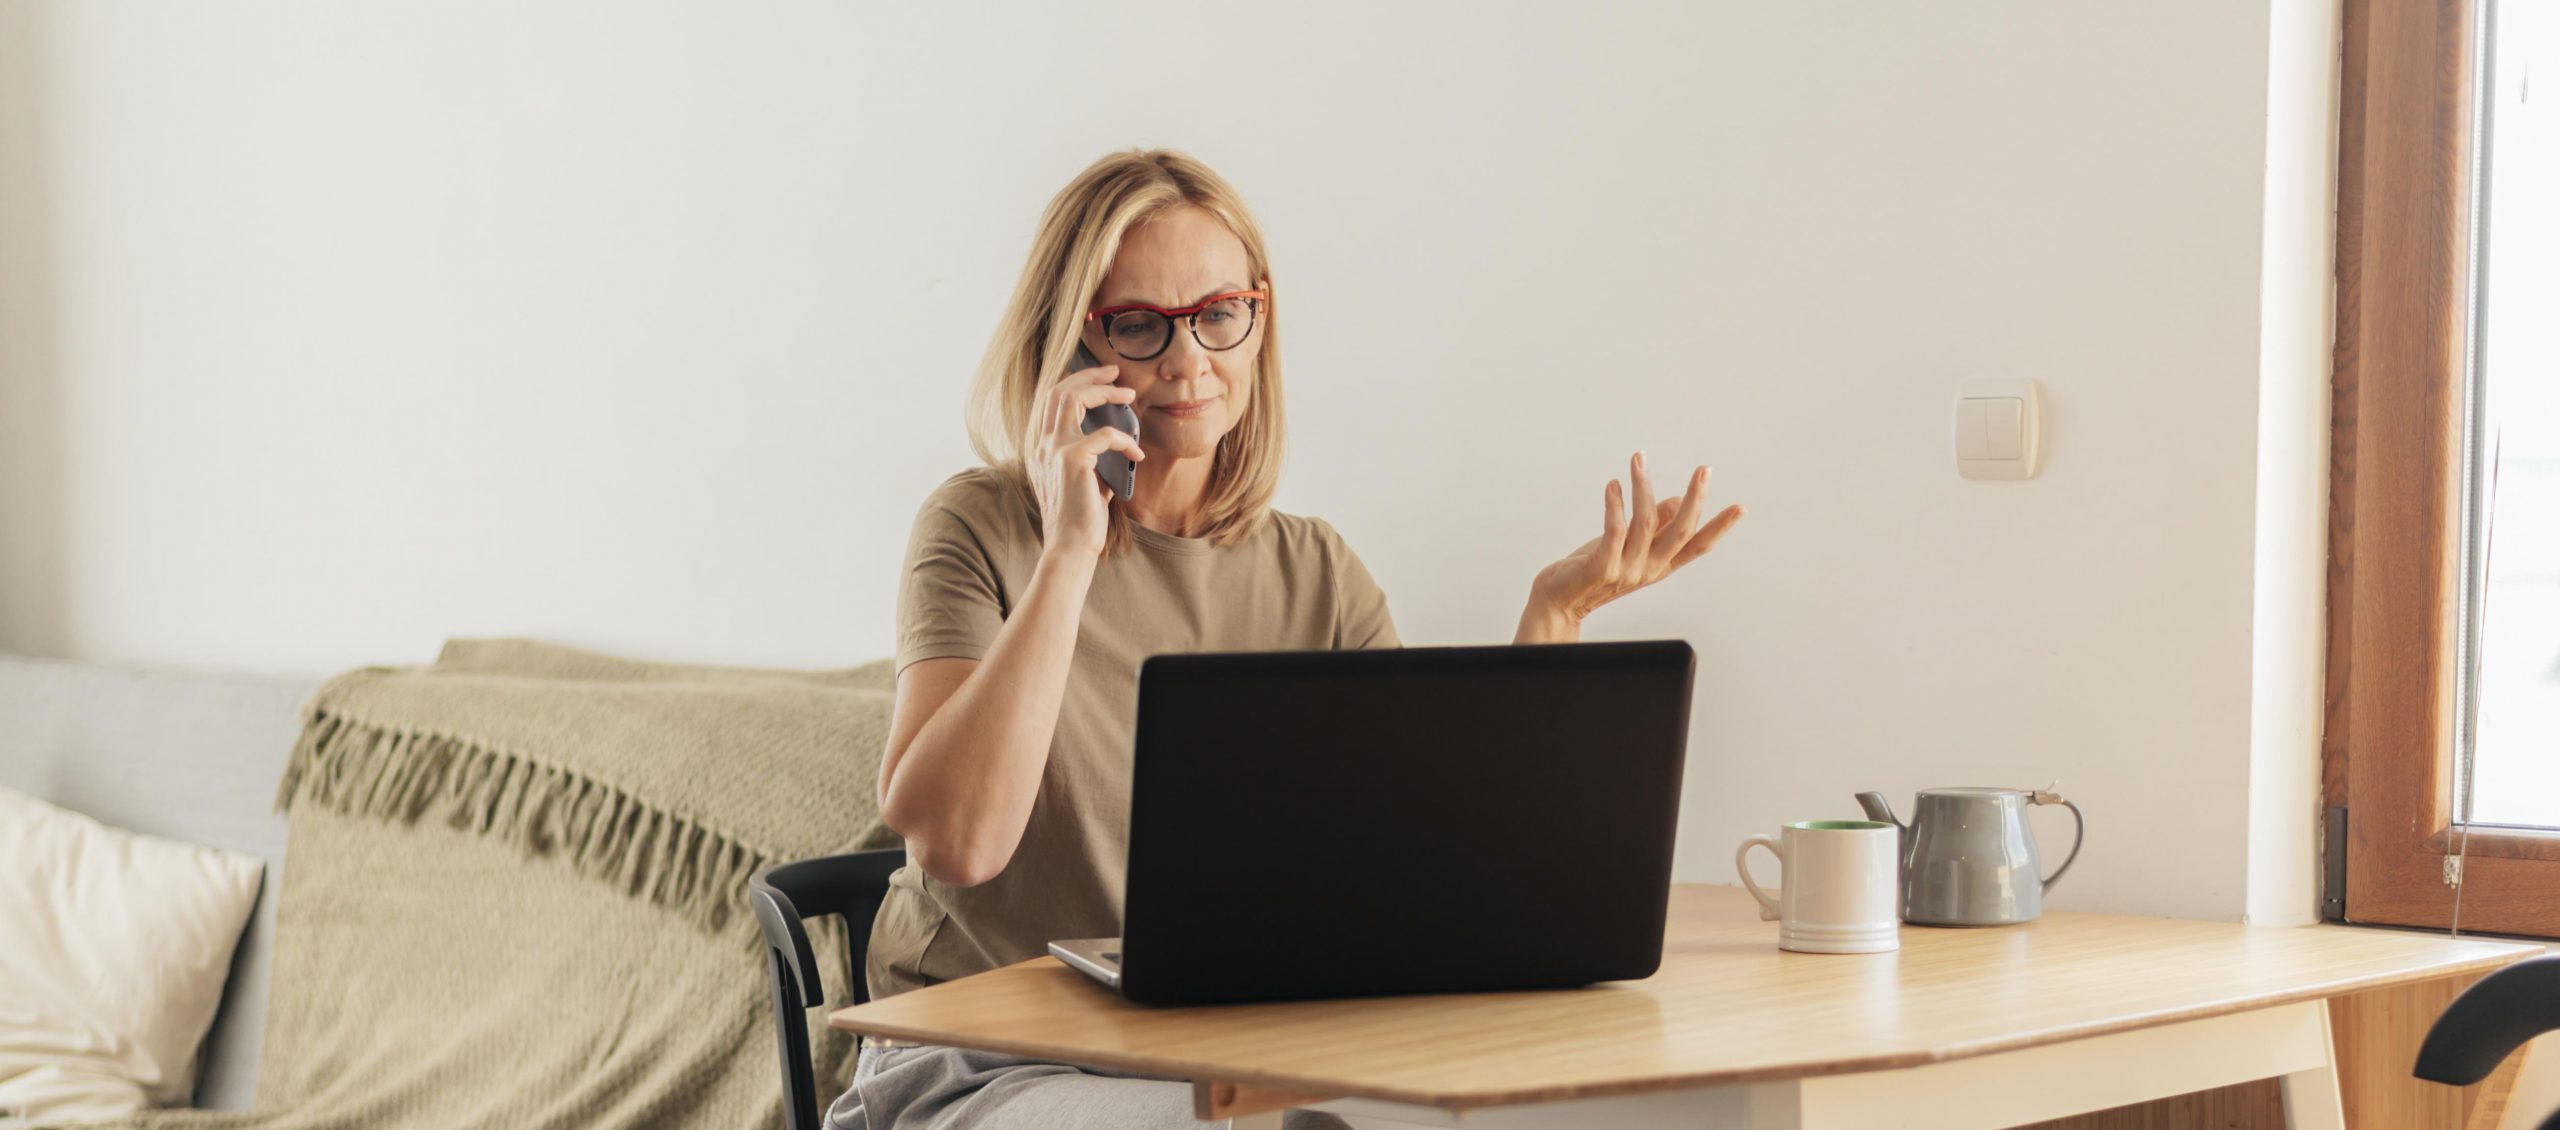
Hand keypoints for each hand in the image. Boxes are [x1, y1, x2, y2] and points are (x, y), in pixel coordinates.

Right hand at [1025, 358, 1143, 560]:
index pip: (1052, 403)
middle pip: (1060, 391)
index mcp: (1042, 450)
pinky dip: (1125, 440)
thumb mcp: (1085, 482)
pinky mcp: (1073, 459)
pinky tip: (1137, 454)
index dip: (1076, 384)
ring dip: (1104, 392)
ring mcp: (1054, 450)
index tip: (1102, 379)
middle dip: (1089, 376)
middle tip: (1115, 372)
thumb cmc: (1080, 521)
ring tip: (1129, 395)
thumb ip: (1094, 460)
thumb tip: (1118, 443)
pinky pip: (1105, 434)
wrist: (1070, 548)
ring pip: (1074, 398)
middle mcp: (1043, 445)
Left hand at [1530, 451, 1744, 623]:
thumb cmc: (1592, 570)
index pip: (1697, 546)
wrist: (1558, 603)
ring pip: (1645, 522)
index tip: (1740, 507)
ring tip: (1639, 460)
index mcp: (1659, 565)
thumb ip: (1654, 525)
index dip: (1719, 527)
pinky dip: (1615, 504)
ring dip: (1643, 486)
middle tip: (1704, 470)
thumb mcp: (1628, 545)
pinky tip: (1614, 484)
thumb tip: (1677, 500)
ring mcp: (1626, 570)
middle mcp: (1648, 569)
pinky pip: (1614, 530)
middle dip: (1696, 499)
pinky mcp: (1602, 567)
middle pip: (1681, 532)